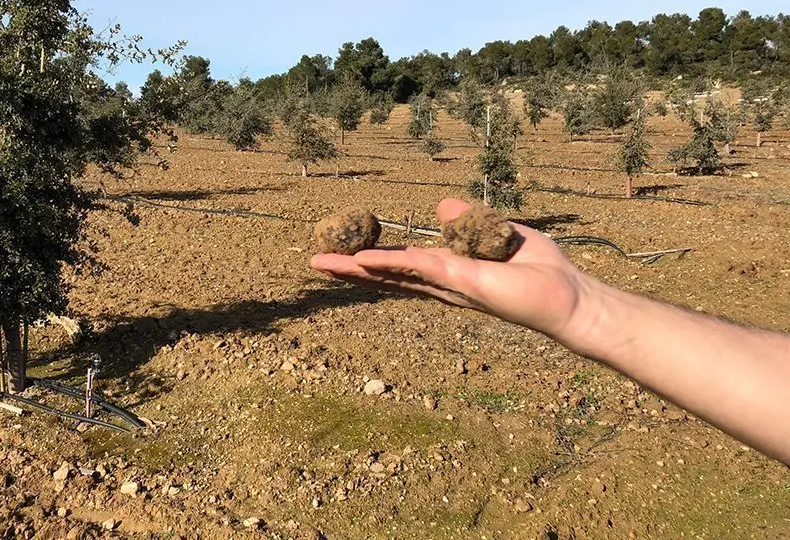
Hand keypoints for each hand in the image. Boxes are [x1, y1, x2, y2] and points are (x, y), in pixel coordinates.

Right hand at [310, 199, 594, 344]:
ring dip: (356, 270)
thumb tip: (441, 208)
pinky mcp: (461, 281)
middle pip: (389, 275)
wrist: (570, 298)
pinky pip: (417, 267)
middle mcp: (443, 284)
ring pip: (393, 274)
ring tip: (322, 263)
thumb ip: (469, 223)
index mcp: (451, 273)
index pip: (405, 265)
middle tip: (316, 261)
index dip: (375, 258)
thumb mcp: (499, 234)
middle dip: (352, 269)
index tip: (346, 251)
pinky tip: (360, 259)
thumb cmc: (543, 272)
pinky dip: (387, 263)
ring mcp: (449, 285)